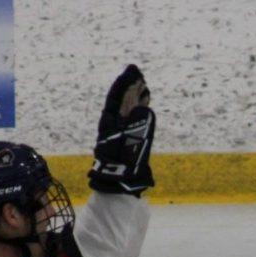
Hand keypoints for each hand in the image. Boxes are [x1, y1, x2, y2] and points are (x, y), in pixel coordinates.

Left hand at [89, 64, 155, 195]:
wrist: (118, 185)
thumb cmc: (122, 168)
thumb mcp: (130, 147)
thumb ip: (138, 128)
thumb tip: (145, 108)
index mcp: (110, 124)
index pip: (116, 98)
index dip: (124, 84)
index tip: (133, 71)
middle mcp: (114, 125)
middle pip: (121, 101)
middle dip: (129, 86)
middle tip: (137, 72)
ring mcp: (121, 131)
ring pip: (127, 109)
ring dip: (135, 96)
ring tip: (143, 85)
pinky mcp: (128, 138)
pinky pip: (134, 118)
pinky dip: (139, 109)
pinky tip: (145, 103)